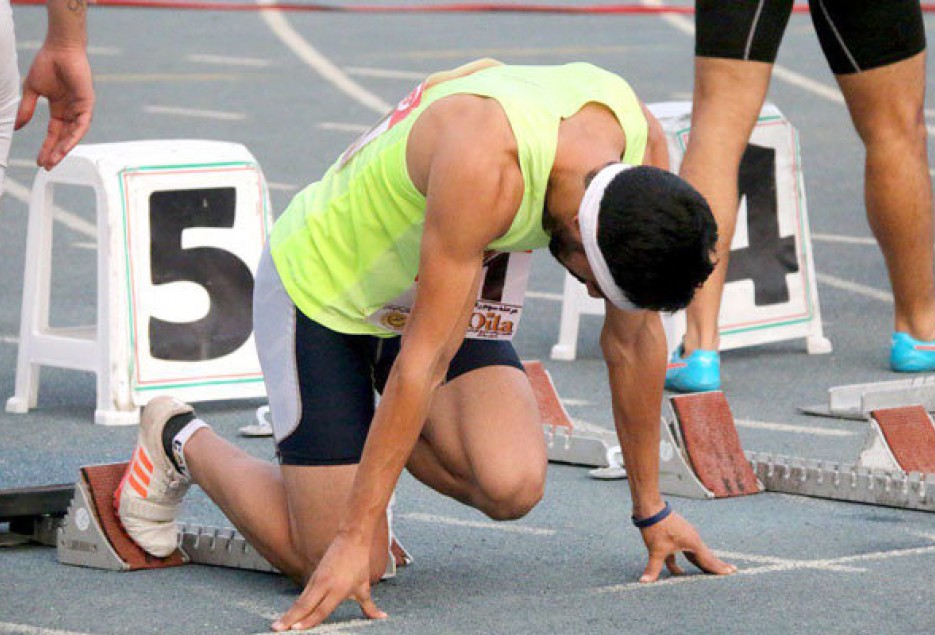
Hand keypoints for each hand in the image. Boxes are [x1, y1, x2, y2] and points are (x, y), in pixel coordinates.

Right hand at [15, 43, 93, 169]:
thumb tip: (17, 127)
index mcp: (59, 109)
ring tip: (54, 160)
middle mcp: (71, 112)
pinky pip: (82, 125)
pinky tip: (65, 147)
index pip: (53, 133)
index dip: (47, 147)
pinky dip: (74, 136)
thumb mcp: (32, 90)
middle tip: (47, 166)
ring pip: (73, 135)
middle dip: (55, 153)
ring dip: (64, 148)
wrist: (59, 49)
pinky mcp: (87, 104)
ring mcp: (80, 109)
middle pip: (64, 138)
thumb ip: (26, 109)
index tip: (39, 161)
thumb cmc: (47, 64)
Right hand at [272, 533, 386, 631]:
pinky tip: (288, 614)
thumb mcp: (364, 587)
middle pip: (305, 605)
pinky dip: (295, 605)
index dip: (308, 621)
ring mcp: (317, 579)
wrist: (352, 539)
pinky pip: (303, 594)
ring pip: (301, 600)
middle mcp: (325, 585)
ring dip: (289, 613)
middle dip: (290, 619)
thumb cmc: (359, 564)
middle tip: (276, 629)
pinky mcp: (313, 575)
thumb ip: (369, 607)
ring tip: (277, 625)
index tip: (295, 629)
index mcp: (339, 590)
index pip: (321, 610)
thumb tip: (382, 618)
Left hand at [637, 511, 735, 582]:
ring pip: (695, 554)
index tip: (731, 572)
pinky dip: (682, 561)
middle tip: (731, 570)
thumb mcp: (656, 550)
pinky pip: (683, 551)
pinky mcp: (677, 534)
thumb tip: (645, 581)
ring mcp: (685, 535)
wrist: (650, 508)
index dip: (718, 568)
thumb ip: (653, 568)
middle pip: (706, 556)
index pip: (708, 560)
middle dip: (716, 564)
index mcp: (693, 543)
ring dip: (700, 563)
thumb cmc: (656, 528)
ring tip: (708, 572)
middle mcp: (692, 539)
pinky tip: (679, 572)